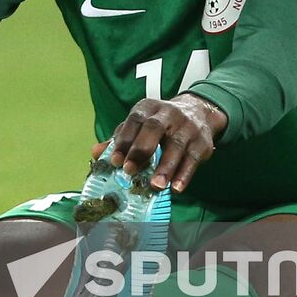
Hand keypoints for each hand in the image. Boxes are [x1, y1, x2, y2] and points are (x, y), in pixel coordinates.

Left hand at [91, 93, 226, 192]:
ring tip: (155, 186)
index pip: (134, 121)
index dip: (123, 141)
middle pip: (154, 128)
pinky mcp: (201, 141)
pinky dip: (184, 174)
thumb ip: (119, 139)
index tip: (114, 161)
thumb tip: (95, 153)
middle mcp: (168, 113)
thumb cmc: (160, 124)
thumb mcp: (140, 125)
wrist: (198, 112)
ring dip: (165, 167)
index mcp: (148, 108)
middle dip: (141, 150)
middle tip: (130, 171)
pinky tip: (176, 188)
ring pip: (176, 145)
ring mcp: (187, 126)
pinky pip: (193, 158)